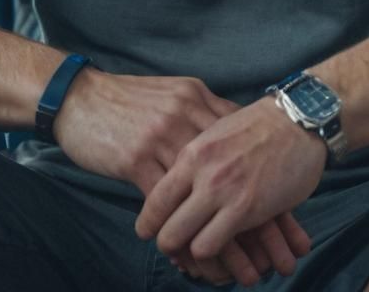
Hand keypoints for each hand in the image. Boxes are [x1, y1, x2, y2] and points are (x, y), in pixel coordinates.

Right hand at [55, 70, 310, 285]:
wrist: (78, 95)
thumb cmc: (125, 100)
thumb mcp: (172, 95)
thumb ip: (200, 112)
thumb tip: (228, 130)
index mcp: (199, 100)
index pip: (246, 151)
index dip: (270, 189)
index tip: (290, 225)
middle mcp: (188, 117)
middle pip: (235, 180)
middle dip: (262, 226)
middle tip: (280, 259)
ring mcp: (164, 138)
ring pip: (206, 203)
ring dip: (228, 245)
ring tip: (247, 275)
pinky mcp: (137, 159)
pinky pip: (169, 209)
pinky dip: (183, 239)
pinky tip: (195, 264)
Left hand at [136, 96, 325, 282]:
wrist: (296, 120)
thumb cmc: (258, 126)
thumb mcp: (215, 132)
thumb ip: (195, 158)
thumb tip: (176, 178)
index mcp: (191, 152)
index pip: (155, 198)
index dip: (149, 222)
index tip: (150, 231)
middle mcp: (200, 173)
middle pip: (165, 227)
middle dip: (168, 245)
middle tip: (178, 249)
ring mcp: (222, 191)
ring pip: (184, 242)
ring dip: (192, 255)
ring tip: (201, 255)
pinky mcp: (245, 208)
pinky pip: (212, 246)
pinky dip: (217, 258)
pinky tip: (226, 255)